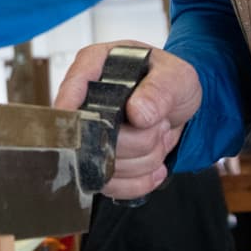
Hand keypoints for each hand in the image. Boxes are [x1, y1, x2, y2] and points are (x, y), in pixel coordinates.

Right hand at [53, 42, 201, 200]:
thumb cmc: (170, 81)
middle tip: (159, 126)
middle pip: (94, 137)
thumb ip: (161, 89)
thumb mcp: (176, 76)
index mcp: (95, 65)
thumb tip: (137, 111)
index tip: (91, 129)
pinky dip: (139, 181)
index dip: (74, 111)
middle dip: (138, 141)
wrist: (179, 105)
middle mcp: (85, 99)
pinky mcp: (98, 160)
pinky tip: (156, 168)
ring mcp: (90, 133)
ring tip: (159, 138)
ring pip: (104, 166)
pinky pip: (111, 185)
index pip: (72, 88)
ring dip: (143, 161)